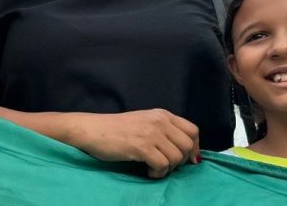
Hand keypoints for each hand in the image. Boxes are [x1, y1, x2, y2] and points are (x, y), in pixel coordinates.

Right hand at [69, 110, 199, 178]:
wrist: (92, 130)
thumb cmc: (116, 129)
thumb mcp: (144, 122)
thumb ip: (164, 130)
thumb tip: (188, 152)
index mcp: (162, 114)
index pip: (193, 130)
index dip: (194, 147)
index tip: (186, 158)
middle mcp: (159, 121)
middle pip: (188, 145)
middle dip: (181, 160)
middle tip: (166, 164)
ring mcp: (151, 133)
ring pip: (177, 158)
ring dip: (168, 168)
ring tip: (153, 166)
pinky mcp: (142, 146)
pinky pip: (163, 166)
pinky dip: (157, 173)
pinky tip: (146, 169)